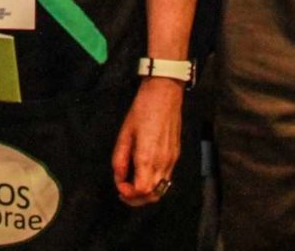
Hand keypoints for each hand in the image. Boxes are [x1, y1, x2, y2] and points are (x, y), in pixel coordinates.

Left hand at [111, 76, 183, 205]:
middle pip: (153, 195)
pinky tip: (145, 173)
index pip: (141, 190)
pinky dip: (156, 183)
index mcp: (147, 157)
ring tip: (133, 185)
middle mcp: (162, 163)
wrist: (164, 95)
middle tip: (124, 191)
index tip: (119, 186)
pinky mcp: (176, 155)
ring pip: (162, 189)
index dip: (129, 194)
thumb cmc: (142, 110)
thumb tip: (118, 176)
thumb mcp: (125, 133)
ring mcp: (172, 160)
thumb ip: (119, 158)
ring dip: (147, 193)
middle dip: (137, 199)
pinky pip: (167, 178)